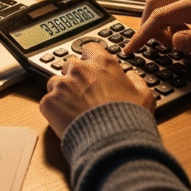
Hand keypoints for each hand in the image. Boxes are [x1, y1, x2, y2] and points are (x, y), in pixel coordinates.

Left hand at [39, 43, 154, 138]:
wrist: (112, 142)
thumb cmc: (129, 120)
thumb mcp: (144, 97)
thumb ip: (137, 82)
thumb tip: (133, 77)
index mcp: (103, 64)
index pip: (90, 48)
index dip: (89, 57)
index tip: (90, 65)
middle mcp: (80, 70)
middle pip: (69, 65)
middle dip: (74, 77)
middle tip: (83, 93)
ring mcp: (62, 85)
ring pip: (54, 82)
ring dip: (61, 92)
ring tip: (73, 109)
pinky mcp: (49, 102)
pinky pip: (47, 102)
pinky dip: (54, 111)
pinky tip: (66, 121)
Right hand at [122, 0, 190, 63]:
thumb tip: (174, 40)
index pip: (160, 15)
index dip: (142, 33)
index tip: (131, 48)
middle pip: (155, 3)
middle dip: (146, 25)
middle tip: (150, 46)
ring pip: (162, 4)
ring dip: (158, 25)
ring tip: (172, 44)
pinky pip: (173, 8)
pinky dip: (169, 22)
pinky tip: (181, 36)